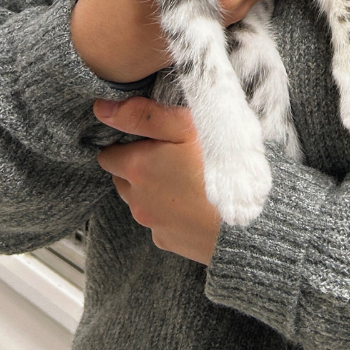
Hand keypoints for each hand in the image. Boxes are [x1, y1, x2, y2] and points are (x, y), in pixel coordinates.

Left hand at [94, 96, 220, 264]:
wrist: (248, 217)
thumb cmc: (219, 166)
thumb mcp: (185, 126)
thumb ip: (142, 115)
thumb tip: (102, 109)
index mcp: (136, 167)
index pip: (107, 155)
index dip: (125, 144)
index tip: (148, 139)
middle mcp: (136, 198)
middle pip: (122, 178)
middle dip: (137, 167)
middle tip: (170, 156)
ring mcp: (152, 223)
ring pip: (140, 200)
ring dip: (153, 189)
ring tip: (185, 178)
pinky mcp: (167, 241)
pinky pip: (159, 221)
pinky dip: (169, 211)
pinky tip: (193, 201)